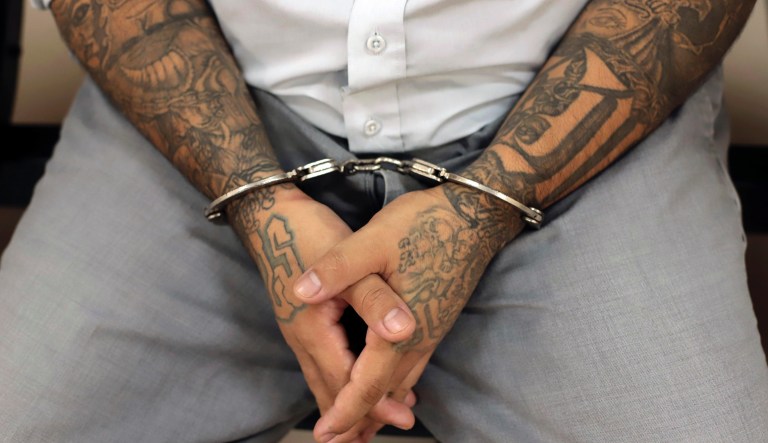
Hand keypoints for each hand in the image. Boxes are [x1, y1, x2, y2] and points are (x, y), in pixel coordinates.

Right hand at [228, 188, 418, 440]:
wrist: (268, 214)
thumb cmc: (310, 233)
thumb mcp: (351, 260)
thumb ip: (376, 298)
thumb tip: (402, 331)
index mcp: (314, 329)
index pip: (347, 379)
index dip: (375, 401)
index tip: (402, 418)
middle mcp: (301, 338)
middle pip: (330, 389)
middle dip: (359, 415)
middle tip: (389, 431)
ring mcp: (296, 332)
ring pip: (322, 380)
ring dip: (346, 403)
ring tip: (369, 425)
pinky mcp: (299, 323)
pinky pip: (319, 364)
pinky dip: (337, 383)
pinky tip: (349, 381)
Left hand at [293, 184, 523, 441]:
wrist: (478, 215)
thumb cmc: (427, 224)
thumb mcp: (375, 239)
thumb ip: (338, 269)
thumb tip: (300, 293)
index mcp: (401, 326)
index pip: (369, 382)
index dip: (345, 409)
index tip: (324, 433)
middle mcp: (420, 337)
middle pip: (388, 391)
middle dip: (362, 418)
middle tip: (339, 442)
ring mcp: (432, 330)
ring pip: (403, 381)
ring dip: (380, 403)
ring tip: (362, 424)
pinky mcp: (436, 318)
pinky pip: (413, 365)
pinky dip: (396, 384)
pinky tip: (391, 382)